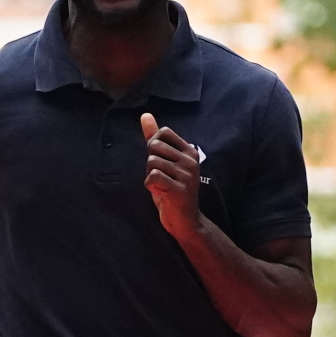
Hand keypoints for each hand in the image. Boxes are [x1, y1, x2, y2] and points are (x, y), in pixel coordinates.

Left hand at [142, 114, 204, 241]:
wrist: (185, 221)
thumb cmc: (172, 189)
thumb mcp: (164, 161)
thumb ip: (154, 138)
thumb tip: (145, 115)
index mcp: (190, 151)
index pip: (163, 132)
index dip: (153, 145)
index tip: (161, 162)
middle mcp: (191, 161)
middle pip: (154, 147)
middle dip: (150, 163)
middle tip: (160, 177)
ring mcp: (186, 175)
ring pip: (152, 162)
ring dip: (150, 176)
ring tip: (161, 186)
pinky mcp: (179, 189)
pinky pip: (152, 177)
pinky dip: (150, 186)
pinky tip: (160, 193)